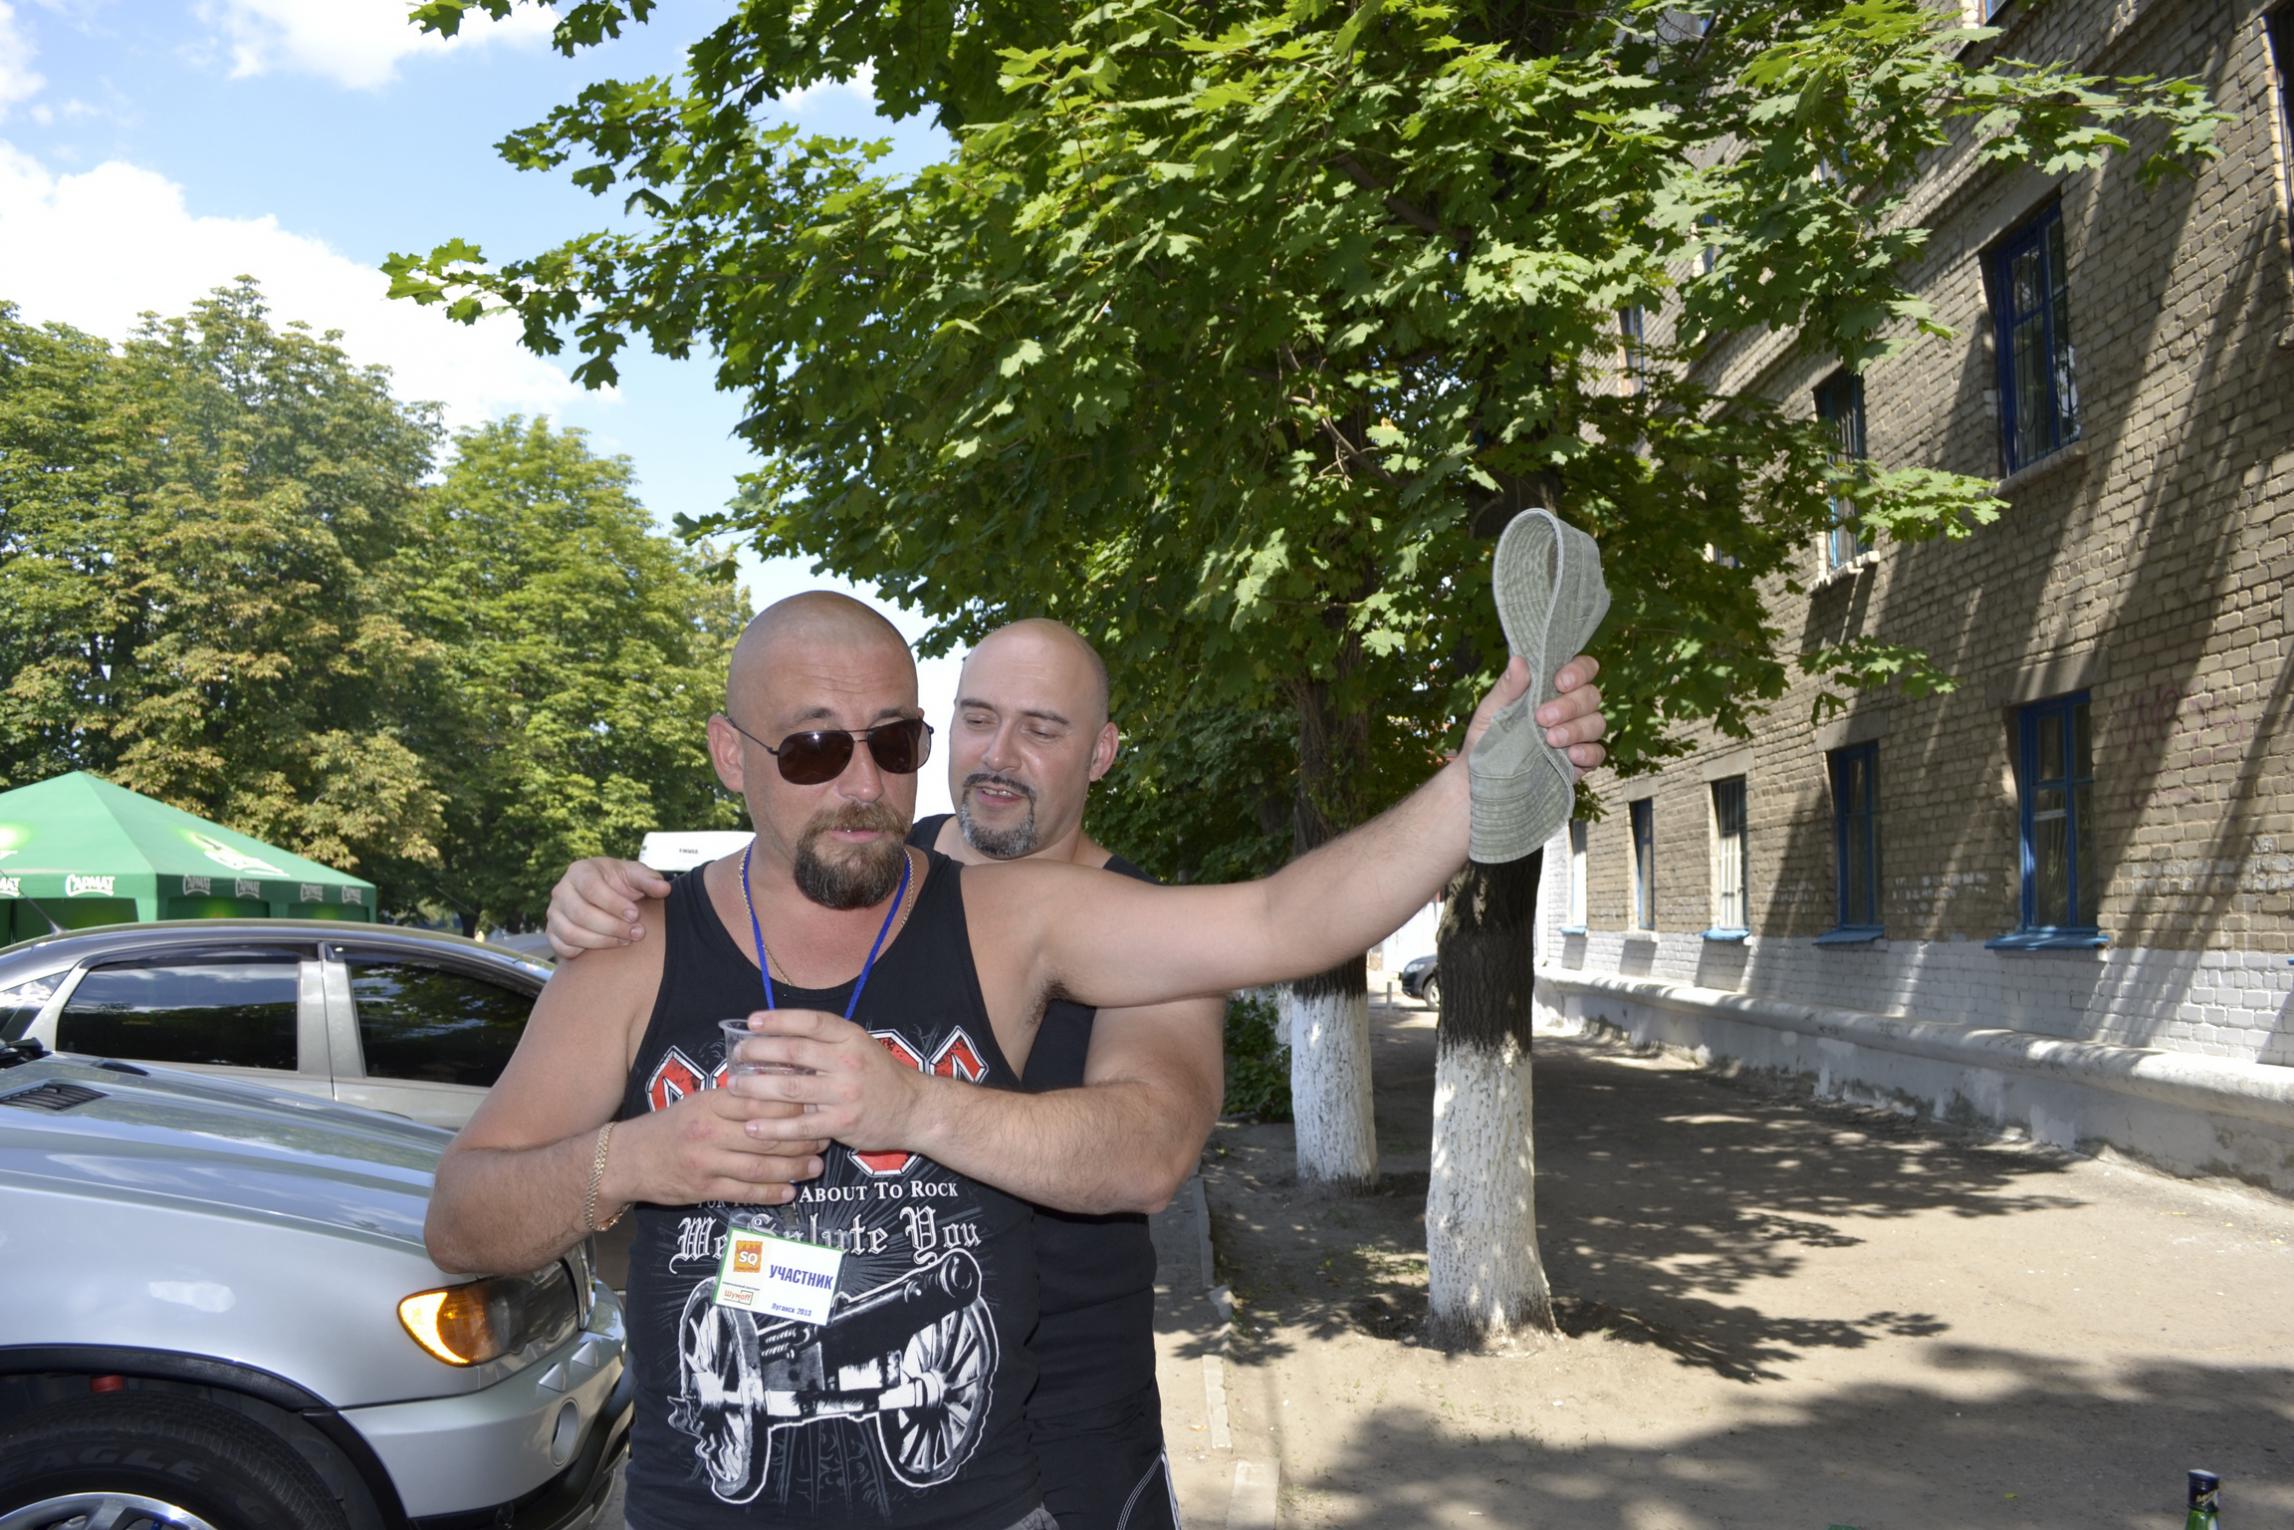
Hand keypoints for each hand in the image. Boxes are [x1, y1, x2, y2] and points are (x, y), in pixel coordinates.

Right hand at [547, 857, 671, 958]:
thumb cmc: (620, 883)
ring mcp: (554, 912)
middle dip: (611, 926)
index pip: (591, 888)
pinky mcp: (553, 932)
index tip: (635, 915)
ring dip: (601, 941)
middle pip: (580, 913)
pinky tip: (605, 947)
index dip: (614, 904)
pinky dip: (582, 951)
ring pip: (571, 933)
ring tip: (626, 941)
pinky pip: (562, 947)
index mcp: (580, 871)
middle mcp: (562, 890)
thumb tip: (664, 889)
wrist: (607, 897)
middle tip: (637, 933)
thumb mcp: (636, 875)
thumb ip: (650, 880)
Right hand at [602, 1084, 826, 1207]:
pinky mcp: (703, 1189)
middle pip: (766, 1136)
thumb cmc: (670, 1126)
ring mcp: (706, 1163)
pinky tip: (789, 1191)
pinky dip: (770, 1193)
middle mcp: (709, 1132)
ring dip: (792, 1169)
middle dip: (801, 1139)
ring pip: (759, 1166)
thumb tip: (779, 1089)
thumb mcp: (699, 1101)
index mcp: (711, 1104)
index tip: (816, 1107)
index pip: (760, 1102)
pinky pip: (744, 1192)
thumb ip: (735, 1099)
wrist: (628, 1160)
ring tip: (814, 1167)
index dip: (793, 1106)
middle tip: (825, 1139)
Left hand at [724, 1009, 929, 1154]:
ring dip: (757, 1087)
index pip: (810, 1021)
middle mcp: (848, 1061)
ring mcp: (846, 1093)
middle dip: (758, 1052)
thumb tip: (776, 1038)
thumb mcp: (858, 1047)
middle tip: (737, 1056)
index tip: (752, 1021)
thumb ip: (824, 1043)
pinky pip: (800, 1126)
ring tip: (734, 1088)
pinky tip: (752, 1127)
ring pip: (791, 1088)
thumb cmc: (878, 1076)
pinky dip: (773, 1127)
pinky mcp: (843, 1122)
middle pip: (794, 1052)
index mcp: (851, 1037)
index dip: (778, 1019)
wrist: (914, 1108)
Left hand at [1460, 653, 1604, 772]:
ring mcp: (1578, 734)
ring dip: (1577, 728)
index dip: (1579, 671)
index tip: (1560, 682)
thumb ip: (1508, 686)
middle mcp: (1571, 708)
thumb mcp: (1491, 709)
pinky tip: (1571, 755)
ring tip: (1551, 738)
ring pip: (1597, 723)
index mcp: (1553, 687)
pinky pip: (1598, 753)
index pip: (1583, 668)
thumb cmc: (1487, 735)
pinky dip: (1588, 752)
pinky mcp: (1580, 761)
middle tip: (1542, 717)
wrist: (1482, 776)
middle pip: (1591, 695)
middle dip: (1570, 705)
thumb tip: (1518, 660)